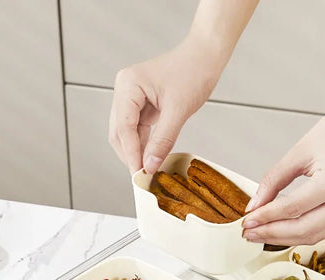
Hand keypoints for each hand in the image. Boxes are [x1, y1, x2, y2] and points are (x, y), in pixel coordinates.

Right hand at [109, 39, 221, 174]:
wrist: (205, 57)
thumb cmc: (193, 73)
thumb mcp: (178, 110)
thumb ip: (163, 140)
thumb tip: (150, 165)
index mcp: (128, 85)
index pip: (123, 127)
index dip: (131, 153)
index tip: (139, 174)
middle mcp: (125, 90)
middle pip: (119, 132)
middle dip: (130, 155)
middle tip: (142, 176)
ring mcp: (132, 97)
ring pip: (126, 133)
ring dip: (136, 152)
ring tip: (147, 171)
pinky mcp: (142, 104)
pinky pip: (138, 130)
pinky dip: (143, 145)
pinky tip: (151, 158)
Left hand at [242, 99, 324, 244]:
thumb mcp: (298, 153)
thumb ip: (273, 181)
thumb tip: (254, 206)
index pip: (292, 208)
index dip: (266, 218)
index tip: (246, 222)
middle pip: (303, 229)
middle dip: (272, 234)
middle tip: (249, 233)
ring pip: (313, 236)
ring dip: (284, 239)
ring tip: (260, 234)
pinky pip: (323, 231)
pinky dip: (300, 233)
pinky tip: (281, 231)